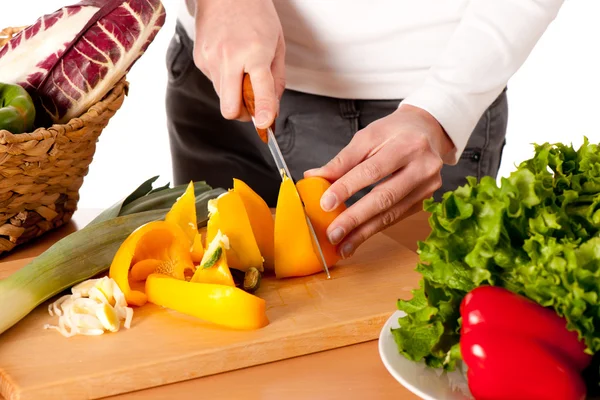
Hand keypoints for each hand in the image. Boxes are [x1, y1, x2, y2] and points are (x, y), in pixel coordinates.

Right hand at [190, 0, 284, 127]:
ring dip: (235, 95)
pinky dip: (225, 81)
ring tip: (243, 73)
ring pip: (223, 98)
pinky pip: (215, 83)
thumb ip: (276, 79)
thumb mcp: (277, 44)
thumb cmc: (255, 14)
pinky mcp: (200, 60)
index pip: (259, 90)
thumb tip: (273, 107)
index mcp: (254, 52)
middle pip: (230, 108)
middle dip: (243, 114)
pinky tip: (230, 61)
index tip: (264, 124)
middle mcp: (229, 58)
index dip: (262, 111)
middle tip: (253, 107)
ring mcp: (211, 59)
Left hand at [304, 104, 454, 257]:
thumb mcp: (368, 137)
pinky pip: (396, 217)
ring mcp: (428, 186)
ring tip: (342, 245)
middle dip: (355, 218)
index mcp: (407, 145)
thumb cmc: (394, 132)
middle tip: (333, 233)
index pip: (372, 170)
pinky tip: (357, 238)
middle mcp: (423, 167)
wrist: (428, 131)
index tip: (325, 204)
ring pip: (391, 213)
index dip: (347, 188)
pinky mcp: (426, 200)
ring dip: (364, 232)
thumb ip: (343, 160)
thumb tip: (314, 177)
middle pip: (385, 197)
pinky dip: (375, 229)